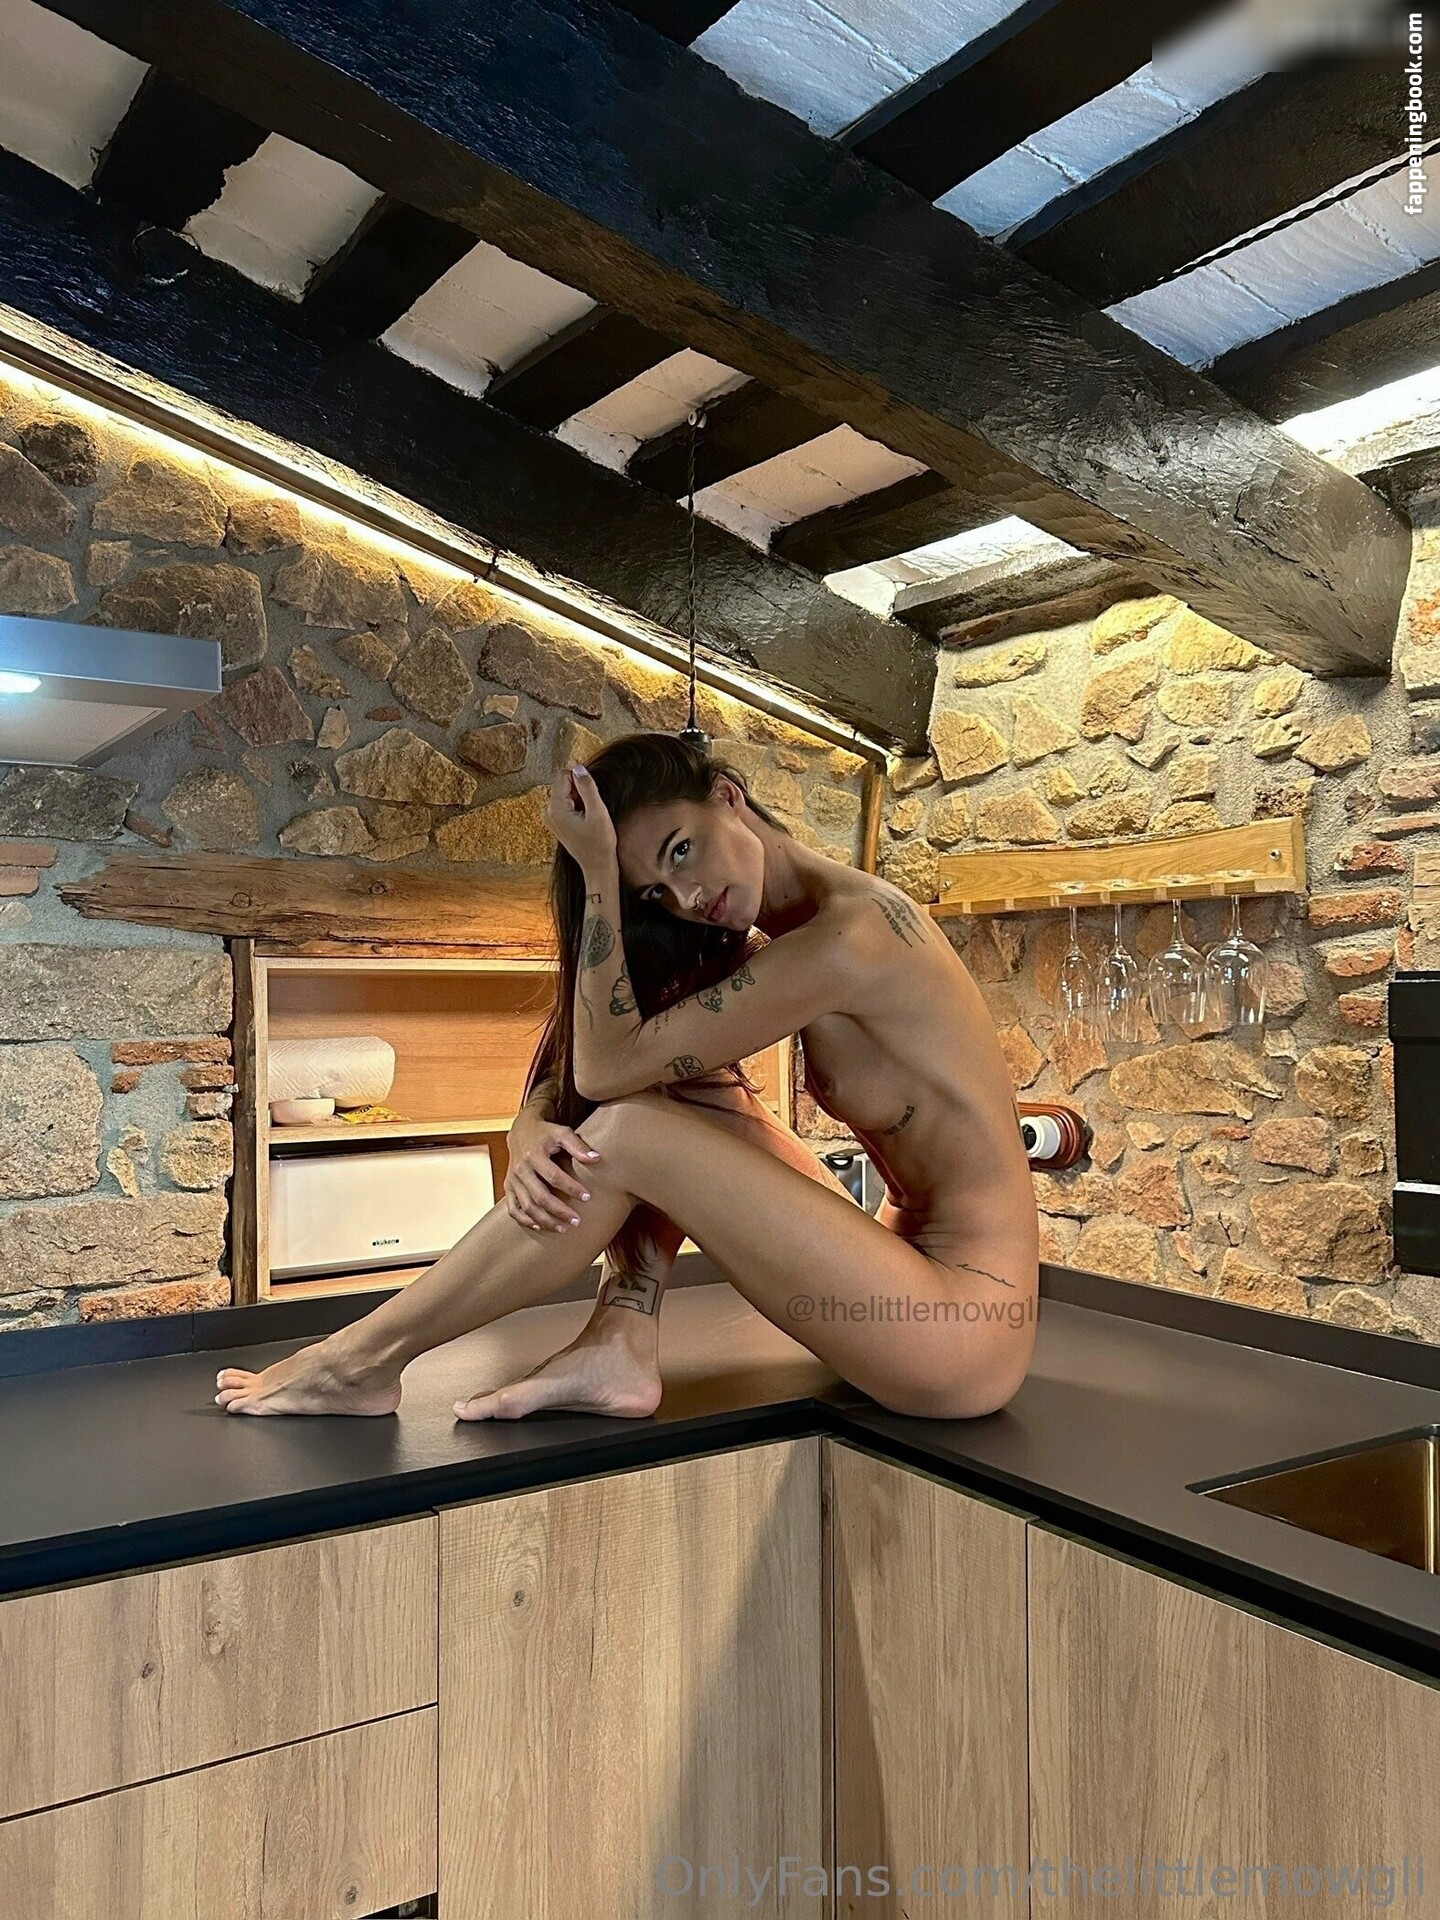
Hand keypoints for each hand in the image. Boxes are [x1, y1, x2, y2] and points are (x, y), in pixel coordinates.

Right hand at [504, 1111, 601, 1231]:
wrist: (521, 1130)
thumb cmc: (545, 1133)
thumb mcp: (562, 1133)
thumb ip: (578, 1146)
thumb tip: (596, 1159)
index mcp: (534, 1156)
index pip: (554, 1177)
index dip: (571, 1188)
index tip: (587, 1197)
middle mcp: (520, 1170)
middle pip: (540, 1197)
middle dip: (559, 1211)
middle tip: (577, 1221)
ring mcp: (512, 1180)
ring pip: (527, 1207)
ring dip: (545, 1220)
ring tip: (563, 1228)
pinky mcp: (508, 1187)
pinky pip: (513, 1209)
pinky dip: (525, 1220)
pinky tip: (540, 1227)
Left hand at [546, 762, 615, 870]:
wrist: (597, 866)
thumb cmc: (600, 842)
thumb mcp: (598, 812)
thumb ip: (587, 787)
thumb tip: (578, 766)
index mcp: (555, 809)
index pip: (563, 775)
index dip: (580, 777)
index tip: (592, 790)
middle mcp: (548, 812)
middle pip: (563, 784)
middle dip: (579, 789)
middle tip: (592, 807)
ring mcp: (550, 817)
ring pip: (566, 792)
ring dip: (579, 797)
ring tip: (589, 814)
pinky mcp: (556, 821)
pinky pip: (565, 802)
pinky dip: (577, 804)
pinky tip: (586, 818)